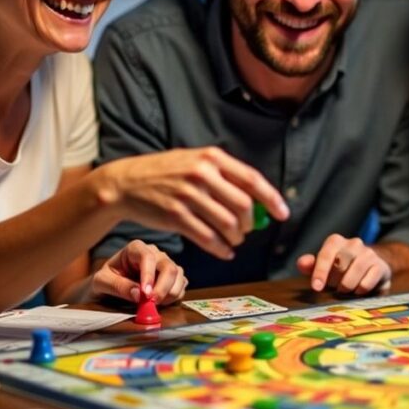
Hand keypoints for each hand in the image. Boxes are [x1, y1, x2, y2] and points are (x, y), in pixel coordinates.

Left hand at [91, 240, 187, 304]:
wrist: (107, 289)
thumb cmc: (104, 281)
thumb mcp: (101, 283)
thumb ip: (118, 286)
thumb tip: (138, 294)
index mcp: (135, 249)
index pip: (148, 257)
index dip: (149, 275)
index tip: (145, 294)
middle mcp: (155, 253)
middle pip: (168, 267)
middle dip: (163, 288)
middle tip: (152, 303)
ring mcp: (166, 264)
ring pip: (178, 275)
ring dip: (170, 294)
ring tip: (154, 304)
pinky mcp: (173, 277)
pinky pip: (182, 285)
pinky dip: (174, 296)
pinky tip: (161, 302)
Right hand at [96, 147, 288, 259]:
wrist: (126, 183)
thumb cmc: (166, 173)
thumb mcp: (195, 161)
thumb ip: (224, 176)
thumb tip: (257, 200)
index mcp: (211, 157)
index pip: (252, 180)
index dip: (271, 199)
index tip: (283, 214)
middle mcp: (201, 174)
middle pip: (243, 205)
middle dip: (250, 223)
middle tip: (248, 230)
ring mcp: (187, 196)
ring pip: (227, 224)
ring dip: (236, 238)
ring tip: (235, 241)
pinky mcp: (175, 216)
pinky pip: (208, 238)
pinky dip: (221, 249)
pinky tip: (224, 251)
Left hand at [296, 235, 390, 294]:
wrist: (370, 269)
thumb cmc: (341, 269)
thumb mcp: (323, 268)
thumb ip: (310, 266)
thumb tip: (302, 263)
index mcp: (336, 241)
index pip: (326, 255)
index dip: (320, 272)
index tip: (316, 287)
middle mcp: (353, 243)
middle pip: (339, 267)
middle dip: (334, 282)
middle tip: (336, 287)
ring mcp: (369, 253)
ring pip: (352, 276)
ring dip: (347, 288)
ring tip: (347, 290)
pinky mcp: (381, 266)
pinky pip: (366, 283)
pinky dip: (360, 290)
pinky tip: (359, 290)